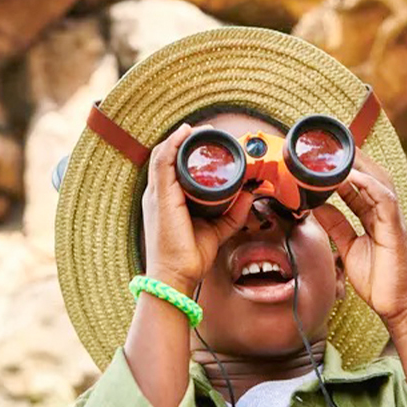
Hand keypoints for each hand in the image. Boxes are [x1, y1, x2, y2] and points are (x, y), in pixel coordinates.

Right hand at [140, 124, 255, 293]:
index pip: (171, 166)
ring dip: (181, 138)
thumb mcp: (217, 229)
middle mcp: (157, 194)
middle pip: (166, 156)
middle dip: (186, 141)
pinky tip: (186, 134)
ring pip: (163, 154)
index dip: (186, 151)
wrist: (176, 276)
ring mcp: (156, 194)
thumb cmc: (189, 256)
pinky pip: (163, 161)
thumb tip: (250, 194)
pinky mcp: (160, 196)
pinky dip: (174, 144)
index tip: (208, 143)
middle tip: (209, 134)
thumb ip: (233, 212)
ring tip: (200, 130)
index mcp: (166, 200)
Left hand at [312, 154, 406, 329]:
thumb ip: (336, 224)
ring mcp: (392, 219)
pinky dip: (367, 184)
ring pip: (379, 181)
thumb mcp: (347, 246)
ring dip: (359, 164)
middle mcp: (384, 213)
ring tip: (338, 150)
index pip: (358, 184)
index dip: (342, 168)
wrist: (396, 306)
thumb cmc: (377, 278)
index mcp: (374, 215)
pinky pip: (383, 199)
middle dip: (353, 157)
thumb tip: (316, 205)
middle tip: (330, 143)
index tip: (322, 155)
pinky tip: (351, 174)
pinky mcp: (395, 229)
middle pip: (371, 175)